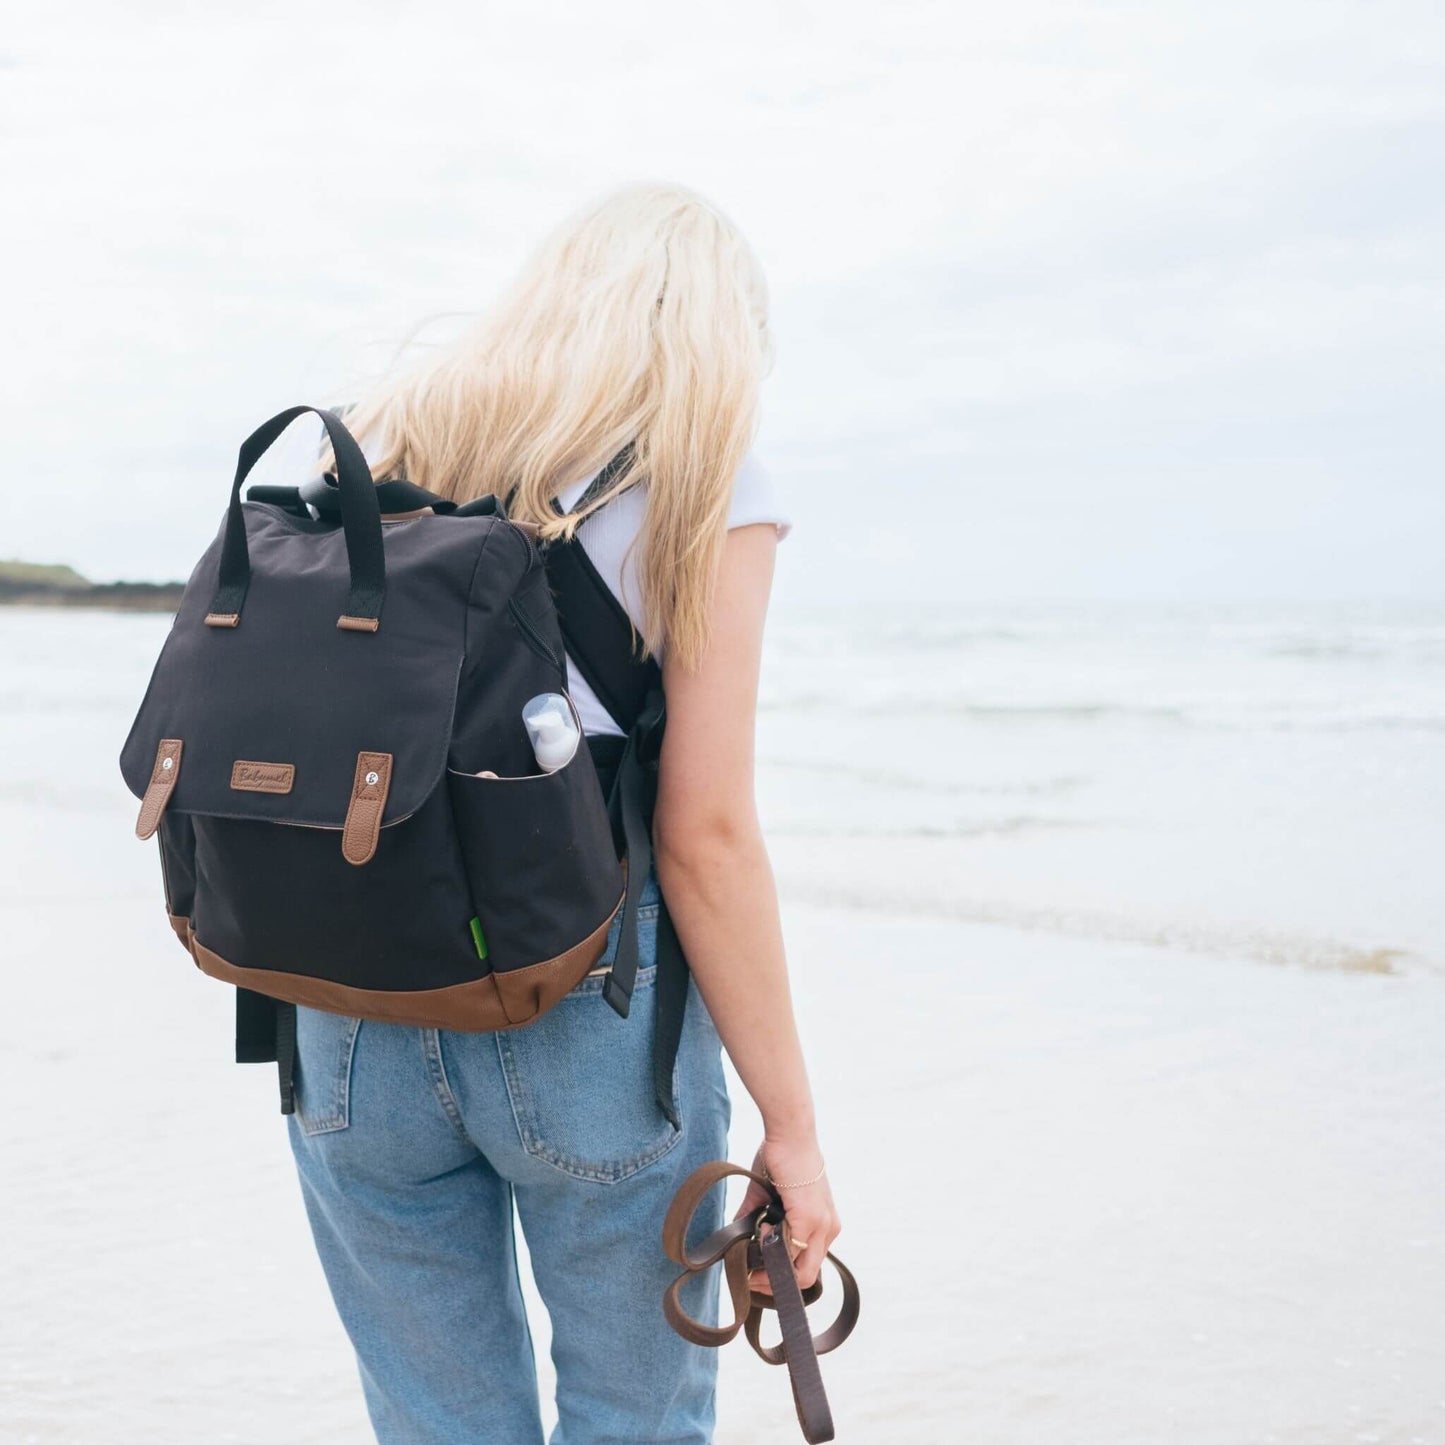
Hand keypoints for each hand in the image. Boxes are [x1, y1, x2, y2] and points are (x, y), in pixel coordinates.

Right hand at [734, 1136, 840, 1291]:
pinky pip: (792, 1251)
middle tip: (750, 1275)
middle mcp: (828, 1228)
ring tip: (753, 1248)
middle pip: (806, 1277)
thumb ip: (756, 1220)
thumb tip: (736, 1240)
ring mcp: (822, 1225)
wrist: (789, 1133)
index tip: (755, 1271)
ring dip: (771, 1269)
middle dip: (774, 1283)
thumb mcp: (769, 1196)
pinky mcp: (810, 1218)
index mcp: (823, 1225)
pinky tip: (760, 1229)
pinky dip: (771, 1248)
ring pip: (802, 1272)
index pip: (805, 1266)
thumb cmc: (781, 1158)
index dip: (780, 1276)